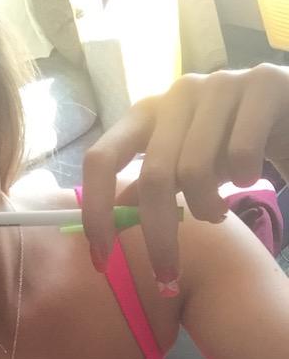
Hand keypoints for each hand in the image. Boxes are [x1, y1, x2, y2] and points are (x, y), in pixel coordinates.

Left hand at [80, 63, 288, 290]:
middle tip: (167, 275)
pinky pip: (240, 156)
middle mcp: (176, 93)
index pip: (100, 159)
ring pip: (195, 171)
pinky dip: (245, 179)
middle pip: (152, 177)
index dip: (96, 211)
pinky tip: (250, 177)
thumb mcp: (181, 170)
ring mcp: (218, 84)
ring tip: (218, 212)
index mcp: (146, 113)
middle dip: (158, 238)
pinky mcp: (262, 83)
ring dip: (207, 209)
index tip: (101, 259)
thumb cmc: (228, 148)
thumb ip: (144, 192)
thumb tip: (103, 230)